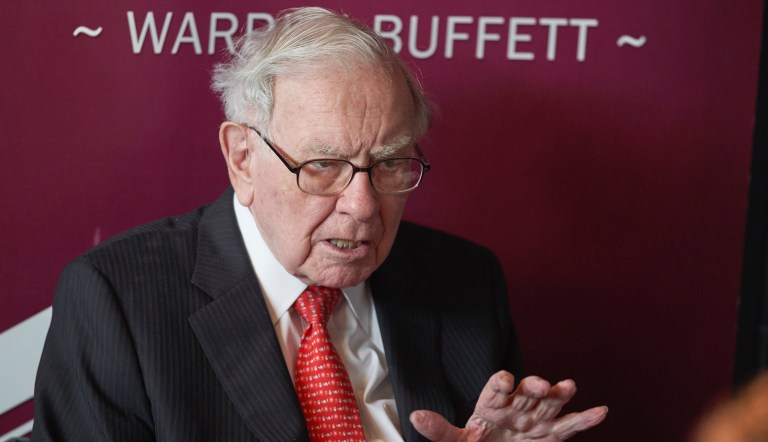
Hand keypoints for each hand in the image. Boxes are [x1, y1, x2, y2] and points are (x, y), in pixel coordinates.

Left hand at [410, 371, 606, 440]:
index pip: (496, 388)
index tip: (504, 380)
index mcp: (492, 403)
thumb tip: (414, 416)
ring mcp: (537, 418)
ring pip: (550, 401)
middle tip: (539, 384)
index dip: (500, 383)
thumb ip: (440, 430)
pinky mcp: (553, 433)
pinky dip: (586, 418)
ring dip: (560, 393)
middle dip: (533, 385)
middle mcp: (517, 405)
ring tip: (569, 386)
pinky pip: (570, 425)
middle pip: (527, 390)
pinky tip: (601, 411)